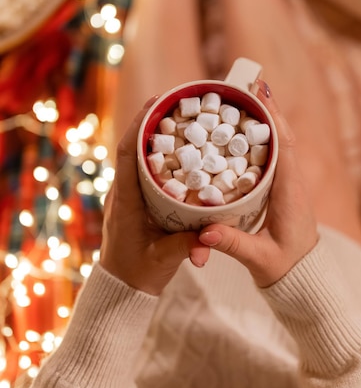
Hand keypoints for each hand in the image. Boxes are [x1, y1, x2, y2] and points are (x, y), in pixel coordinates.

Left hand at [100, 99, 209, 294]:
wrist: (123, 286)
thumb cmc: (138, 273)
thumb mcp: (163, 260)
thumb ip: (185, 248)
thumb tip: (210, 241)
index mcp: (124, 201)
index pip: (126, 155)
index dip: (138, 126)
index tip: (154, 103)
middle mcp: (123, 192)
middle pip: (133, 147)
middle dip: (151, 121)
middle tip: (175, 101)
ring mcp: (129, 195)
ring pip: (140, 156)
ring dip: (157, 135)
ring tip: (181, 116)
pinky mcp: (137, 201)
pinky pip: (146, 169)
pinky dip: (161, 154)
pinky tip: (182, 148)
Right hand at [198, 82, 318, 286]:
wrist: (303, 280)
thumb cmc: (285, 269)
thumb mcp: (258, 258)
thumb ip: (232, 244)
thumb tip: (203, 233)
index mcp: (290, 193)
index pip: (284, 147)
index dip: (273, 118)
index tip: (261, 92)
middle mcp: (292, 182)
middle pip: (282, 136)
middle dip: (267, 109)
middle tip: (249, 81)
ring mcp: (289, 184)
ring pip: (279, 143)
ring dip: (265, 119)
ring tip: (245, 95)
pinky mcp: (281, 189)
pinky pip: (273, 155)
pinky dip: (262, 137)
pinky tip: (244, 129)